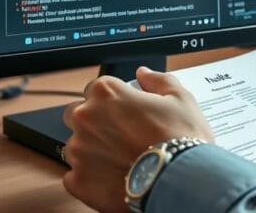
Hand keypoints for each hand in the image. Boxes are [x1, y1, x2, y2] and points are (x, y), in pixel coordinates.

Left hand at [61, 67, 214, 211]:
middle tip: (121, 135)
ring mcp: (78, 150)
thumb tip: (145, 74)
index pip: (96, 88)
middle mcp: (86, 118)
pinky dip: (90, 177)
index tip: (124, 110)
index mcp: (106, 93)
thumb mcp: (179, 98)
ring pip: (76, 146)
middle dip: (94, 122)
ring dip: (93, 150)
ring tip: (121, 160)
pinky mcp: (77, 180)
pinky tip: (112, 178)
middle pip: (78, 114)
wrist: (180, 181)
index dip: (112, 100)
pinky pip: (75, 175)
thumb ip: (157, 81)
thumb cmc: (181, 139)